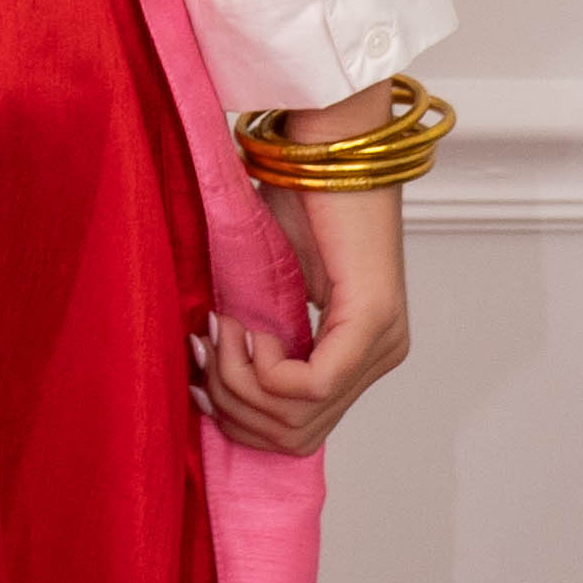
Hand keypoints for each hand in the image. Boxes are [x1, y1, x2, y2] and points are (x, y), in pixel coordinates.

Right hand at [200, 78, 413, 459]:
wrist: (326, 143)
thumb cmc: (295, 199)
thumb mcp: (262, 293)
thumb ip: (254, 346)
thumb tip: (206, 395)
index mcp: (358, 354)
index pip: (296, 437)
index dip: (237, 419)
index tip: (201, 371)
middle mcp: (378, 357)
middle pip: (293, 439)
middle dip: (233, 406)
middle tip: (208, 348)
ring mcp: (380, 345)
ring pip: (296, 420)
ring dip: (241, 383)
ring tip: (225, 330)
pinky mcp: (371, 324)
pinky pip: (307, 388)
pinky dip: (263, 367)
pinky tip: (248, 325)